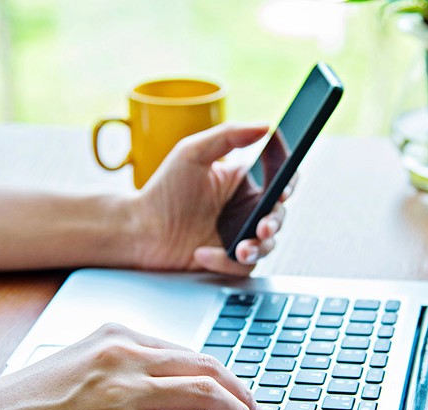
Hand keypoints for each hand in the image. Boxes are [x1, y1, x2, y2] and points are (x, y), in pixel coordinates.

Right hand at [0, 324, 264, 409]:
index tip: (235, 391)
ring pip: (206, 394)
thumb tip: (175, 391)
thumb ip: (129, 369)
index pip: (188, 351)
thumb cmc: (26, 401)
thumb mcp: (84, 366)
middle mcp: (126, 354)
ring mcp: (124, 390)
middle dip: (240, 391)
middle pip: (207, 366)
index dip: (220, 373)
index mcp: (118, 335)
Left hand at [129, 123, 287, 275]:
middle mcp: (244, 209)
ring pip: (268, 244)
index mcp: (241, 183)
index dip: (289, 184)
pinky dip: (226, 262)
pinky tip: (202, 253)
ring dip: (259, 247)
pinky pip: (244, 265)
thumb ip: (228, 135)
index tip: (283, 190)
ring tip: (241, 248)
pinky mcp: (228, 259)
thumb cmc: (162, 191)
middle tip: (263, 225)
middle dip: (275, 221)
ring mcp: (237, 235)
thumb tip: (265, 126)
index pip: (279, 180)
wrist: (139, 231)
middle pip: (279, 215)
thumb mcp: (192, 153)